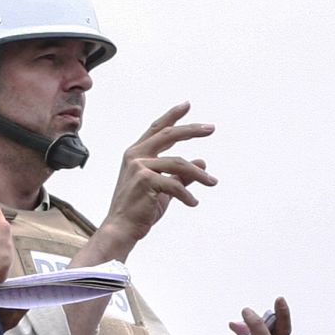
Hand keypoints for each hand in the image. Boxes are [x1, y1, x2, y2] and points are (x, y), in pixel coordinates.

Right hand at [100, 102, 215, 245]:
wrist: (121, 229)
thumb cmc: (139, 210)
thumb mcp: (163, 189)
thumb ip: (181, 175)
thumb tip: (201, 162)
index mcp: (136, 154)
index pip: (157, 129)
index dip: (172, 116)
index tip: (187, 104)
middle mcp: (135, 155)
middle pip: (169, 134)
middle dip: (192, 129)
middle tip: (211, 128)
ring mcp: (139, 167)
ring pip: (179, 163)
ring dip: (199, 174)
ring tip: (212, 182)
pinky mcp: (145, 180)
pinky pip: (176, 184)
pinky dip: (187, 195)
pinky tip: (193, 203)